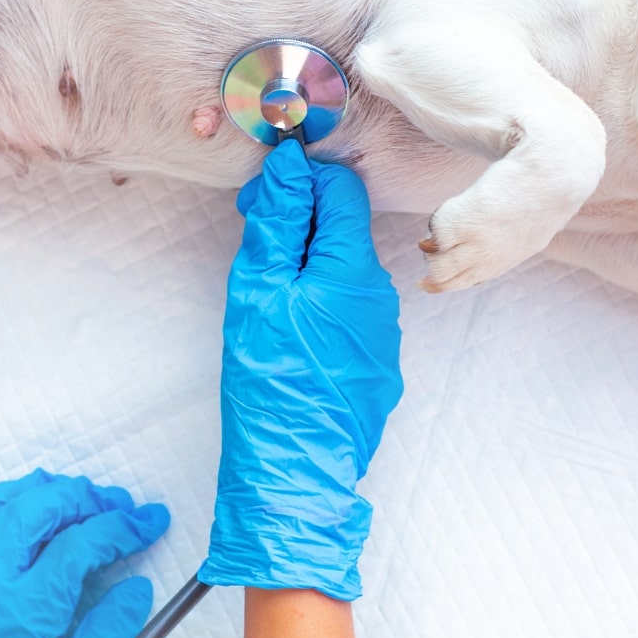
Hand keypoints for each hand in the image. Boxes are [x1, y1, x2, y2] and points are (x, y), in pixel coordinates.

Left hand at [0, 469, 169, 637]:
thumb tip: (137, 590)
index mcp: (22, 613)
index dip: (123, 527)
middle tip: (110, 504)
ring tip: (58, 496)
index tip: (148, 521)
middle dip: (81, 497)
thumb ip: (104, 636)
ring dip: (27, 492)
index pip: (82, 545)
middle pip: (35, 509)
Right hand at [198, 139, 402, 601]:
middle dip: (301, 225)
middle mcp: (381, 294)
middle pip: (345, 231)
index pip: (342, 190)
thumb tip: (288, 165)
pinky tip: (289, 334)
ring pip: (345, 274)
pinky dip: (320, 306)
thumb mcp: (258, 293)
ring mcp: (383, 333)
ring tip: (266, 297)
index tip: (262, 201)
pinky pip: (350, 314)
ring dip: (308, 268)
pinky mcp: (378, 363)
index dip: (300, 183)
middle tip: (254, 245)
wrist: (295, 472)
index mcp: (353, 269)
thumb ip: (277, 224)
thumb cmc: (269, 382)